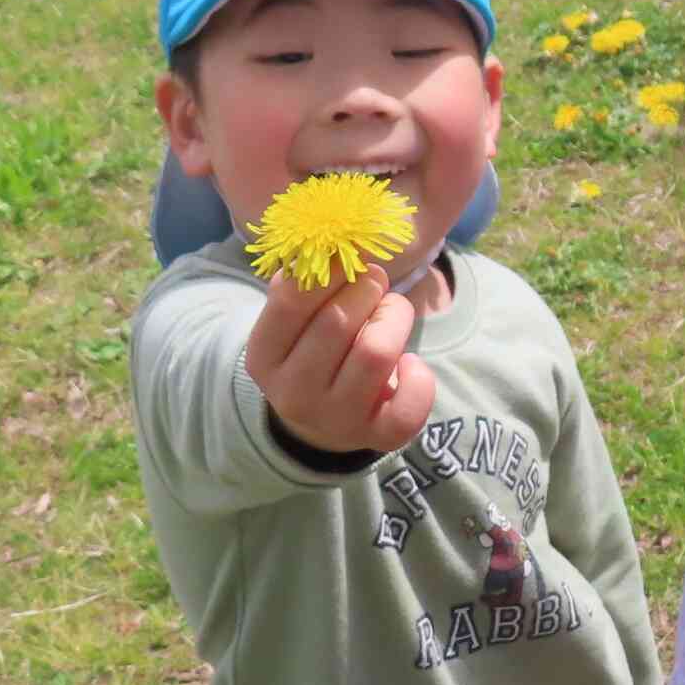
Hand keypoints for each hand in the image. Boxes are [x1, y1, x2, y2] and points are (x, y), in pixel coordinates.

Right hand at [244, 268, 433, 456]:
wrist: (322, 423)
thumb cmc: (312, 352)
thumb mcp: (292, 323)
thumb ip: (302, 285)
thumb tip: (327, 246)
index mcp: (264, 356)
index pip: (291, 301)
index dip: (329, 270)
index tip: (350, 259)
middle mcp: (292, 393)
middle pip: (338, 322)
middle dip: (367, 289)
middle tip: (375, 282)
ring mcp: (335, 419)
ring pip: (376, 352)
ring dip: (395, 318)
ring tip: (393, 313)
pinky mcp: (377, 438)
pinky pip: (409, 406)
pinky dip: (420, 378)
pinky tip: (410, 363)